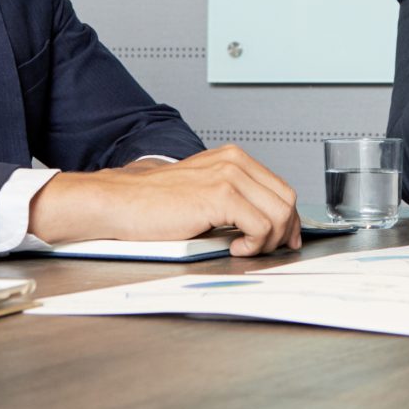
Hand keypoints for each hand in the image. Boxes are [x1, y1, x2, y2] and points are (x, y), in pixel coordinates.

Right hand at [30, 146, 300, 256]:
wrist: (121, 203)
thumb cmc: (153, 204)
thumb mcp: (201, 192)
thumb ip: (232, 200)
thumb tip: (263, 225)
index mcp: (232, 158)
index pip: (280, 187)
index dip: (287, 218)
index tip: (284, 239)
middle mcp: (234, 162)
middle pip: (286, 199)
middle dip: (284, 231)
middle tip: (266, 250)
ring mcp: (229, 177)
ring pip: (279, 213)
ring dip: (268, 240)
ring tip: (244, 248)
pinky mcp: (221, 197)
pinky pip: (261, 226)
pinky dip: (254, 244)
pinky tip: (234, 248)